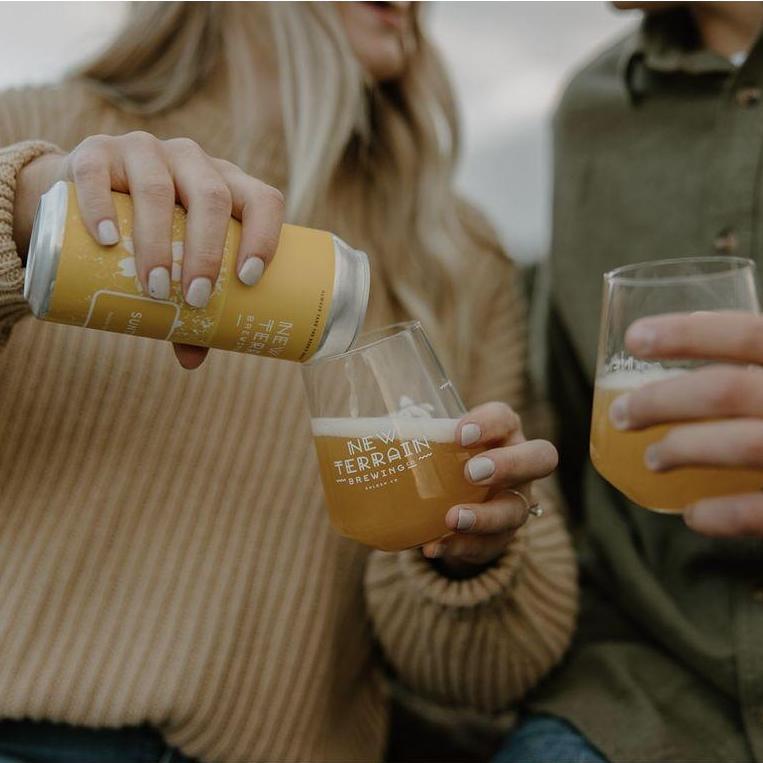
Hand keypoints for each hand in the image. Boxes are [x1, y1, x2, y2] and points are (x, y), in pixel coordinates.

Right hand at [14, 132, 284, 369]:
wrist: (82, 196)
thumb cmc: (149, 235)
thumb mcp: (176, 264)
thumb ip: (187, 307)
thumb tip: (193, 360)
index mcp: (226, 184)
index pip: (262, 199)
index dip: (264, 236)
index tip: (248, 280)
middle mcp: (191, 160)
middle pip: (212, 197)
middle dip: (208, 252)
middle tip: (196, 299)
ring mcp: (144, 151)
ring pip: (157, 188)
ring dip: (158, 242)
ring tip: (154, 287)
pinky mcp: (95, 152)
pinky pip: (99, 174)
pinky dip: (101, 207)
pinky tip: (106, 240)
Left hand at [421, 401, 557, 573]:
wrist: (459, 508)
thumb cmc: (445, 462)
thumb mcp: (435, 446)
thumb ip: (409, 439)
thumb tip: (353, 431)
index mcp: (501, 433)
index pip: (505, 418)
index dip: (489, 423)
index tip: (460, 433)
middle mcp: (519, 465)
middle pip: (539, 458)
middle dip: (508, 464)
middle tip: (472, 472)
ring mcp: (515, 503)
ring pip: (516, 509)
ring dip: (483, 516)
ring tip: (452, 519)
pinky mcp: (502, 538)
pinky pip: (489, 545)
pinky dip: (460, 547)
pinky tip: (434, 547)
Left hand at [612, 311, 762, 536]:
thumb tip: (715, 339)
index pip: (748, 333)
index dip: (687, 332)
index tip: (634, 337)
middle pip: (726, 390)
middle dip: (660, 400)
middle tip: (620, 414)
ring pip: (742, 446)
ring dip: (683, 451)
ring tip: (650, 460)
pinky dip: (725, 516)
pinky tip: (691, 516)